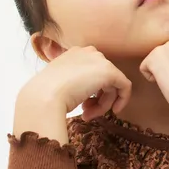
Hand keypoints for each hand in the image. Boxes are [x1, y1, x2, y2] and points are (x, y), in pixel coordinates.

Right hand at [17, 46, 131, 120]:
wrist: (44, 97)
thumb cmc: (45, 94)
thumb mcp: (59, 83)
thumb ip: (75, 83)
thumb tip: (85, 94)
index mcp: (75, 53)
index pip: (91, 73)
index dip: (90, 92)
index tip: (83, 106)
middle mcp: (89, 53)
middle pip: (102, 79)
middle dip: (97, 99)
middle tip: (87, 114)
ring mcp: (100, 61)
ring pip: (111, 86)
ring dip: (102, 104)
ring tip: (89, 115)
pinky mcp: (110, 72)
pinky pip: (125, 86)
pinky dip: (122, 100)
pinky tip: (114, 111)